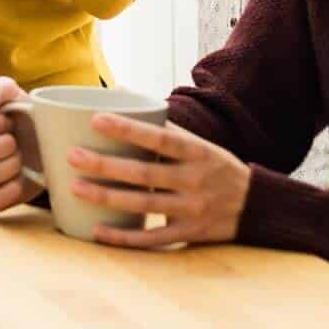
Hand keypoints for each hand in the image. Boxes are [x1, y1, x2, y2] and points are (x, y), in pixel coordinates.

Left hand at [67, 115, 248, 250]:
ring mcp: (193, 210)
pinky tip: (96, 231)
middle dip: (106, 166)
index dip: (129, 129)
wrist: (256, 206)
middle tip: (72, 156)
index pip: (160, 138)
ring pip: (144, 205)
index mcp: (198, 153)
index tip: (95, 119)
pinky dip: (124, 237)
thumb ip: (160, 123)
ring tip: (74, 187)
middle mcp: (196, 181)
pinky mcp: (189, 234)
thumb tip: (118, 90)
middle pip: (146, 174)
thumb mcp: (197, 142)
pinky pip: (152, 239)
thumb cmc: (213, 166)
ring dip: (107, 198)